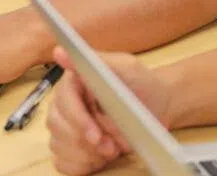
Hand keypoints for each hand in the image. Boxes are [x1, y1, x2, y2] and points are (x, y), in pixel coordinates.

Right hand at [46, 47, 171, 174]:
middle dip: (84, 140)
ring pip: (58, 144)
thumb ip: (96, 60)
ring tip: (110, 151)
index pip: (63, 99)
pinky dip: (78, 165)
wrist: (159, 107)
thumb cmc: (142, 84)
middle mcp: (66, 103)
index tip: (95, 135)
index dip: (77, 119)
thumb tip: (59, 52)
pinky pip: (62, 161)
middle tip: (110, 146)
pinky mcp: (75, 147)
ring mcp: (69, 126)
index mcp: (75, 81)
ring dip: (84, 154)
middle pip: (57, 124)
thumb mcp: (126, 68)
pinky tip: (96, 161)